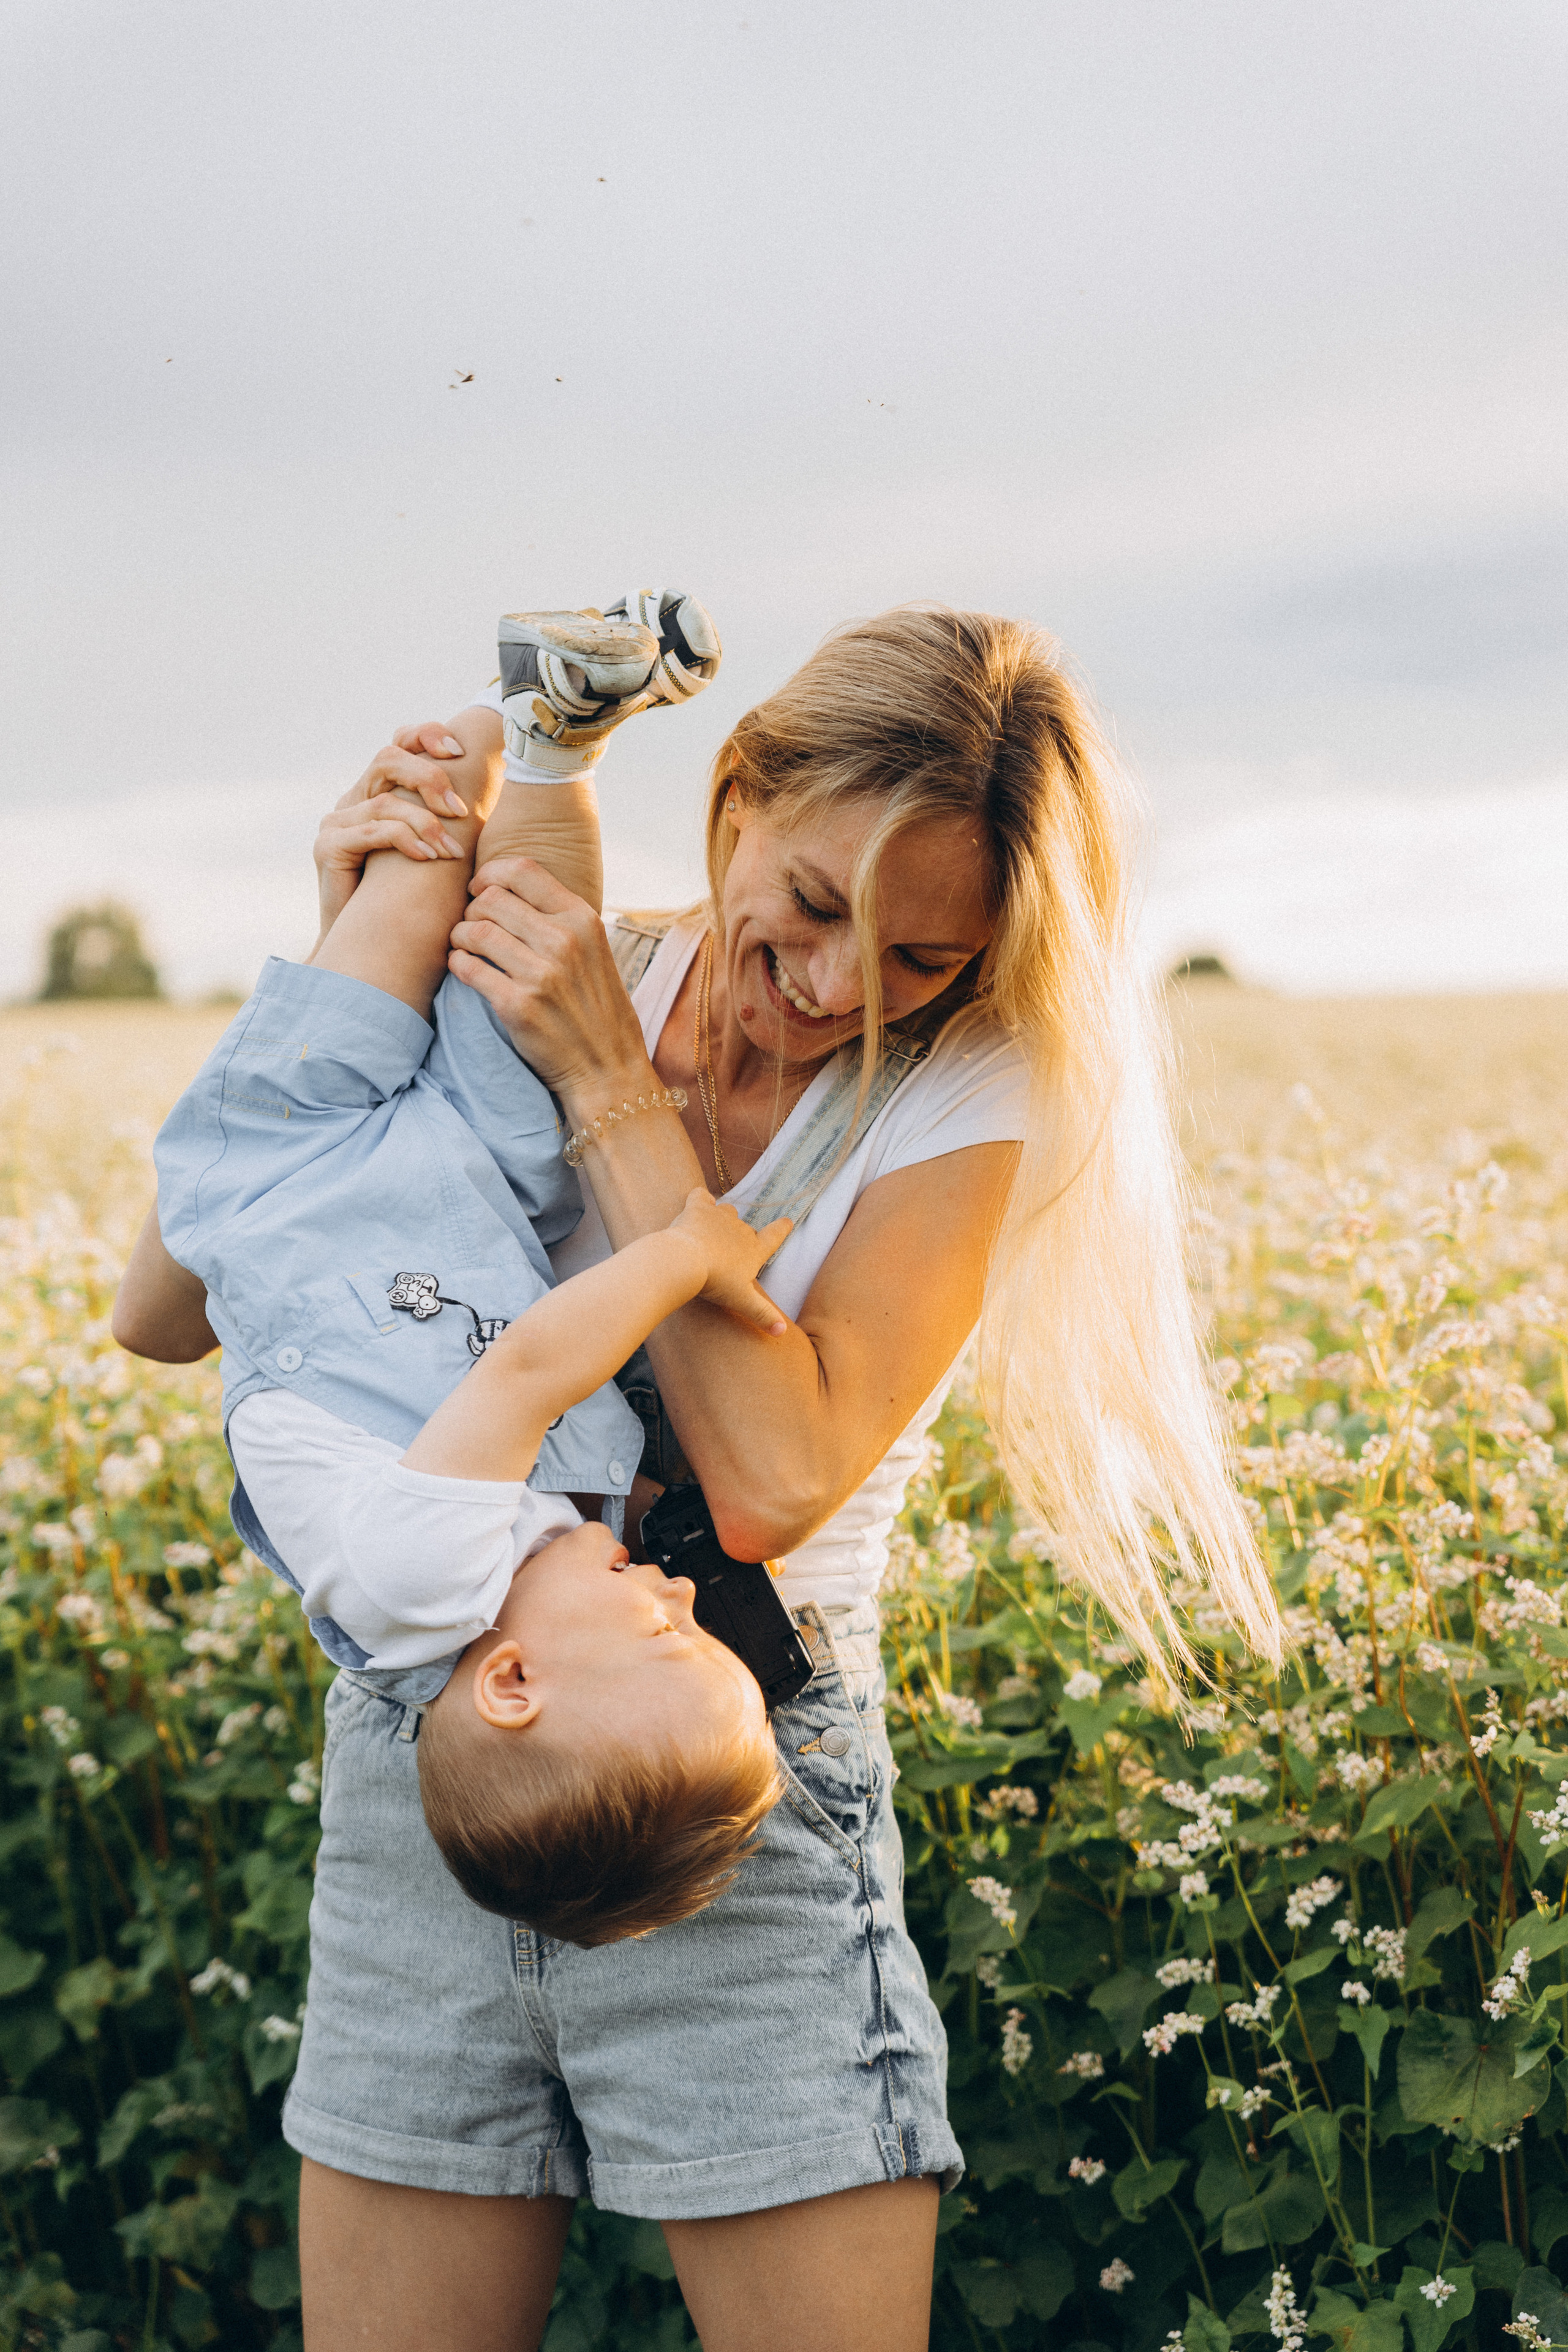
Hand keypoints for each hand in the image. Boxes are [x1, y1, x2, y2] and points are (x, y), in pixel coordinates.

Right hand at [313, 717, 503, 936]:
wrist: (371, 950)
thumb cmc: (413, 904)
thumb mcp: (439, 851)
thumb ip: (452, 820)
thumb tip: (496, 793)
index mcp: (378, 792)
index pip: (398, 744)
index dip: (425, 736)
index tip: (459, 750)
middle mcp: (354, 800)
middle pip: (388, 758)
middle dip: (429, 777)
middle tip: (461, 811)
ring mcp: (337, 822)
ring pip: (386, 799)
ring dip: (426, 822)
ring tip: (452, 851)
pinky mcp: (328, 847)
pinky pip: (373, 830)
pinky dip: (405, 839)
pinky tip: (428, 857)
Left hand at [447, 855, 651, 1101]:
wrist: (608, 1068)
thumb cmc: (597, 1009)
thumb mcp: (595, 951)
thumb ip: (561, 919)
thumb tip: (511, 890)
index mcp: (583, 919)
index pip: (521, 870)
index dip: (489, 874)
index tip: (479, 889)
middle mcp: (563, 940)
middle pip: (490, 899)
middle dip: (471, 909)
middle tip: (471, 926)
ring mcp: (540, 973)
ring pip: (474, 931)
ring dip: (459, 936)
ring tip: (464, 947)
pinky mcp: (517, 1005)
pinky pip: (467, 968)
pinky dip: (457, 963)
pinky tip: (464, 968)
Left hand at [667, 1186, 792, 1336]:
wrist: (685, 1261)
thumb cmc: (716, 1282)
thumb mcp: (741, 1302)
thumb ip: (763, 1315)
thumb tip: (782, 1332)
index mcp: (754, 1249)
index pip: (775, 1236)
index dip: (782, 1229)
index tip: (788, 1221)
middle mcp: (741, 1229)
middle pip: (745, 1227)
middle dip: (739, 1236)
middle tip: (727, 1252)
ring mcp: (719, 1216)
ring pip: (727, 1210)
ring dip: (722, 1218)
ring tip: (712, 1231)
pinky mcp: (697, 1208)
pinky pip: (701, 1196)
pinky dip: (700, 1199)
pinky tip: (697, 1203)